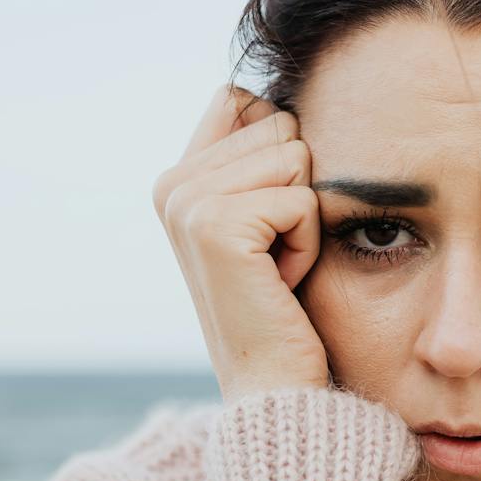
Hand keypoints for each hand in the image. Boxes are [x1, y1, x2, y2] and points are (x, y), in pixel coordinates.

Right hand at [152, 84, 329, 406]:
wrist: (272, 385)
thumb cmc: (283, 305)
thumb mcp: (267, 221)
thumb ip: (255, 156)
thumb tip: (267, 94)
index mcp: (177, 178)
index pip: (244, 100)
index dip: (282, 150)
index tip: (268, 220)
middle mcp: (172, 185)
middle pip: (281, 125)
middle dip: (299, 191)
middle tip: (274, 254)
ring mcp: (188, 203)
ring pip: (297, 157)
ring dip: (307, 218)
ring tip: (277, 268)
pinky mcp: (217, 225)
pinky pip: (305, 198)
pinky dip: (309, 242)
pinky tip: (281, 281)